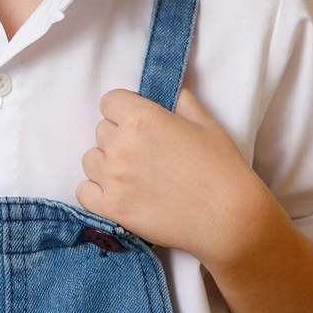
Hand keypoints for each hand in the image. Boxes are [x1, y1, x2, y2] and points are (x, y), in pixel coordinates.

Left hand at [77, 87, 275, 265]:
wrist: (228, 218)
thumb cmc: (222, 169)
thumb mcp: (206, 123)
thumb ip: (181, 102)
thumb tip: (169, 93)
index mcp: (143, 118)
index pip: (110, 101)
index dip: (124, 110)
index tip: (138, 122)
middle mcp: (122, 145)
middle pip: (101, 130)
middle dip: (119, 137)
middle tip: (145, 153)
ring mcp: (113, 178)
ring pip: (90, 159)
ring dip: (107, 163)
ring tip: (133, 175)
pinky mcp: (111, 208)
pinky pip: (84, 191)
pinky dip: (96, 191)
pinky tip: (119, 193)